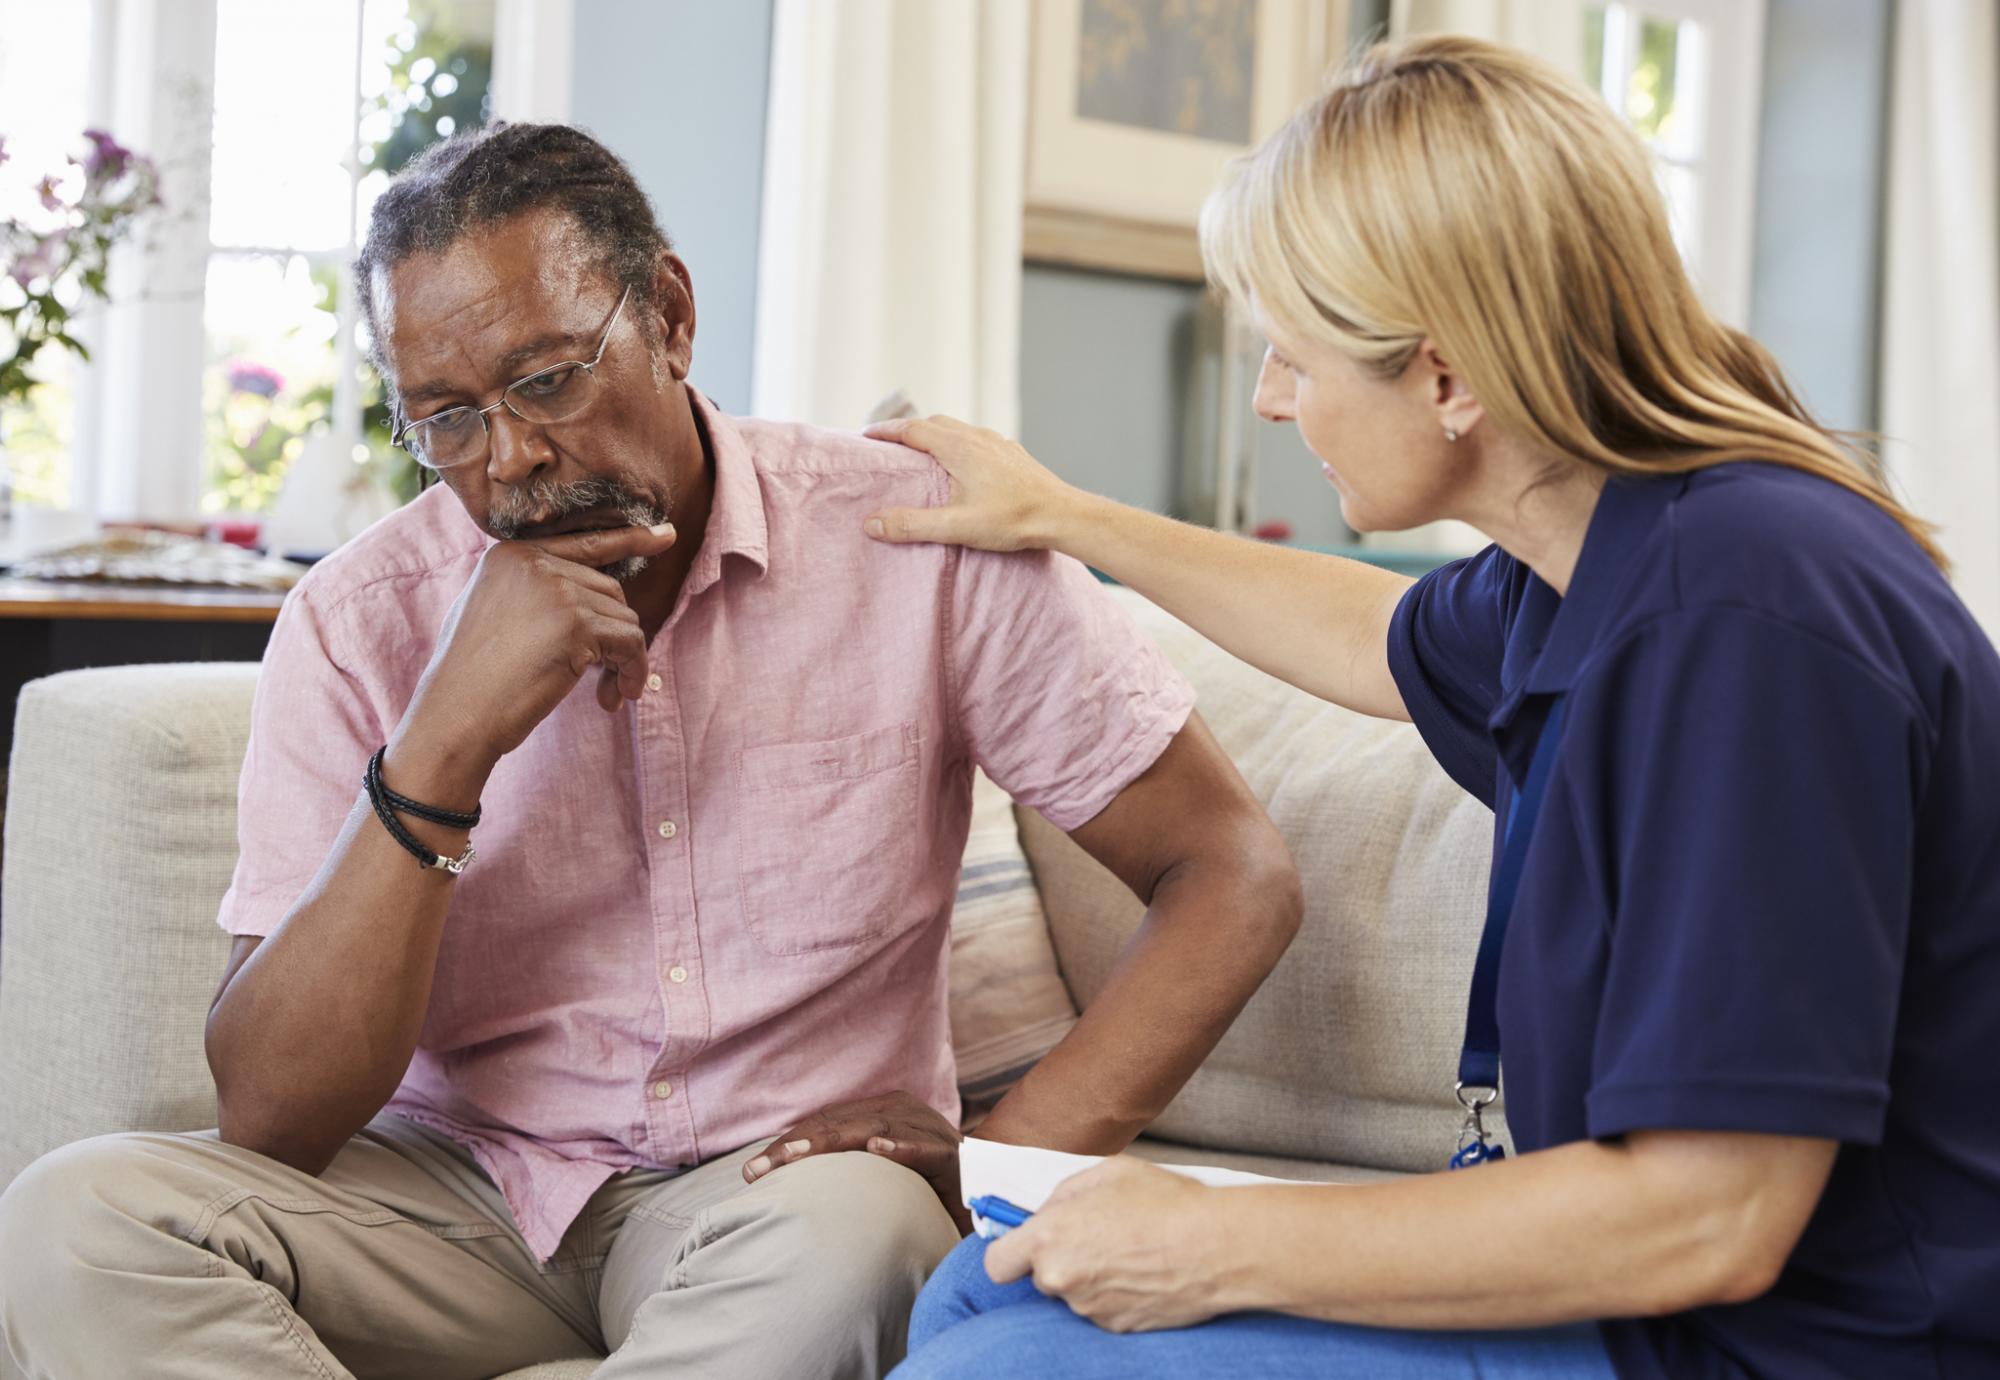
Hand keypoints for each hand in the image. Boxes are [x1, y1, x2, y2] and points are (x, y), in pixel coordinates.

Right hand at [393, 524, 679, 788]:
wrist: (455, 716)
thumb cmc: (472, 680)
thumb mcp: (494, 614)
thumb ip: (534, 592)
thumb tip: (595, 595)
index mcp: (511, 554)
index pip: (583, 542)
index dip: (628, 540)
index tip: (666, 536)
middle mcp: (534, 562)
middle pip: (610, 591)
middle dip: (614, 637)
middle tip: (606, 682)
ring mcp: (556, 588)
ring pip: (624, 618)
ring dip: (623, 661)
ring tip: (606, 694)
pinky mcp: (576, 623)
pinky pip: (631, 643)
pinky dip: (632, 671)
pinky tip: (614, 698)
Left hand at [743, 1090, 971, 1234]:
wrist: (989, 1190)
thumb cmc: (925, 1185)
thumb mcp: (877, 1174)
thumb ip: (844, 1169)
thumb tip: (787, 1179)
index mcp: (881, 1112)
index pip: (824, 1123)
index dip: (787, 1144)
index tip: (751, 1171)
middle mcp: (903, 1112)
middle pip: (839, 1124)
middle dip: (795, 1146)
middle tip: (757, 1169)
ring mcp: (929, 1131)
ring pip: (873, 1130)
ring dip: (833, 1143)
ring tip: (796, 1157)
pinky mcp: (953, 1156)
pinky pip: (925, 1150)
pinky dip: (902, 1147)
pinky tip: (877, 1149)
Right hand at [861, 415, 1078, 552]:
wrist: (1063, 515)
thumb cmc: (1012, 520)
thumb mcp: (956, 526)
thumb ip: (912, 524)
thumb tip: (871, 523)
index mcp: (959, 447)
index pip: (912, 429)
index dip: (886, 431)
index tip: (865, 435)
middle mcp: (977, 437)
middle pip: (933, 423)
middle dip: (907, 429)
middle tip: (888, 442)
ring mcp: (997, 443)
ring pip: (957, 428)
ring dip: (933, 433)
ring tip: (919, 450)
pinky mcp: (1012, 453)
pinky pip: (976, 438)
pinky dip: (957, 441)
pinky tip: (961, 461)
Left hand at [985, 1156, 1232, 1332]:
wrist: (1216, 1247)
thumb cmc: (1165, 1202)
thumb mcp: (1108, 1172)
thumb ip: (1065, 1193)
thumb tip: (1050, 1211)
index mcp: (1049, 1237)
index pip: (997, 1263)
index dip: (1009, 1252)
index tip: (1025, 1242)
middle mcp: (1062, 1279)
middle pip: (1042, 1277)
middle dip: (1061, 1258)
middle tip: (1097, 1236)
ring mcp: (1089, 1309)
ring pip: (1075, 1293)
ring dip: (1092, 1276)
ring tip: (1131, 1251)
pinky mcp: (1117, 1327)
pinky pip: (1103, 1309)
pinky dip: (1116, 1294)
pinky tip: (1144, 1272)